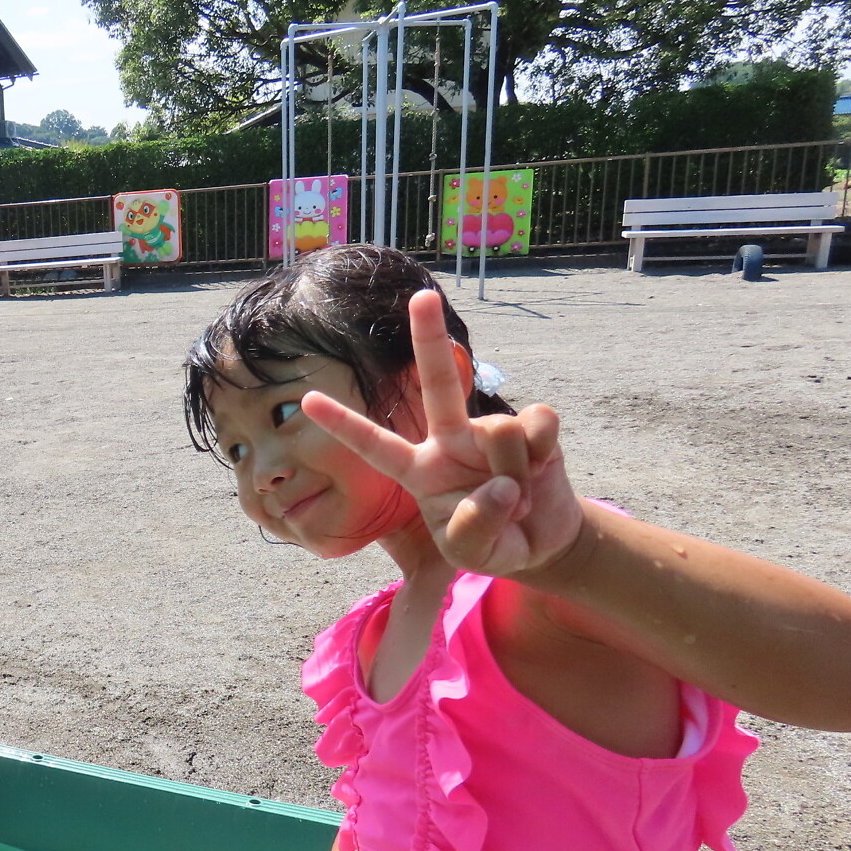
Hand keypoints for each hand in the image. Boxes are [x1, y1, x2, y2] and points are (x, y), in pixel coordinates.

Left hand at [300, 289, 584, 576]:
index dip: (344, 424)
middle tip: (422, 296)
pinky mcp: (534, 426)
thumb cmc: (492, 543)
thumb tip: (500, 485)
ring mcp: (490, 430)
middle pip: (437, 384)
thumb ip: (473, 528)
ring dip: (515, 475)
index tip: (308, 400)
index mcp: (419, 471)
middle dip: (429, 339)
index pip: (375, 446)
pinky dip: (542, 454)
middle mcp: (450, 440)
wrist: (541, 541)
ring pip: (500, 431)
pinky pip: (539, 423)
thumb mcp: (470, 554)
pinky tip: (540, 471)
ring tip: (516, 499)